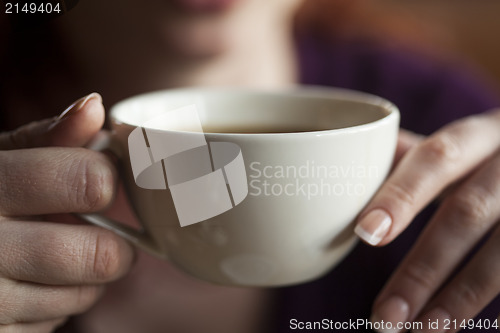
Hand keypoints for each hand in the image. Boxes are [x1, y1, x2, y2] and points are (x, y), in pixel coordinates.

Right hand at [0, 94, 134, 332]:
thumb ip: (46, 138)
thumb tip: (96, 107)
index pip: (88, 182)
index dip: (104, 179)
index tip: (97, 181)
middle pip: (99, 254)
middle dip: (112, 244)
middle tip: (100, 235)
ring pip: (85, 295)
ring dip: (88, 277)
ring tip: (59, 258)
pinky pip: (58, 324)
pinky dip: (61, 304)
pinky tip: (34, 286)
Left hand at [355, 110, 499, 332]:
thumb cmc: (492, 155)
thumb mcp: (464, 144)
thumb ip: (415, 156)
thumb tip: (353, 170)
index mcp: (480, 136)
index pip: (436, 159)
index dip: (401, 195)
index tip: (366, 233)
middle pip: (467, 214)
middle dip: (423, 269)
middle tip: (385, 315)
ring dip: (460, 298)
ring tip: (422, 330)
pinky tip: (474, 327)